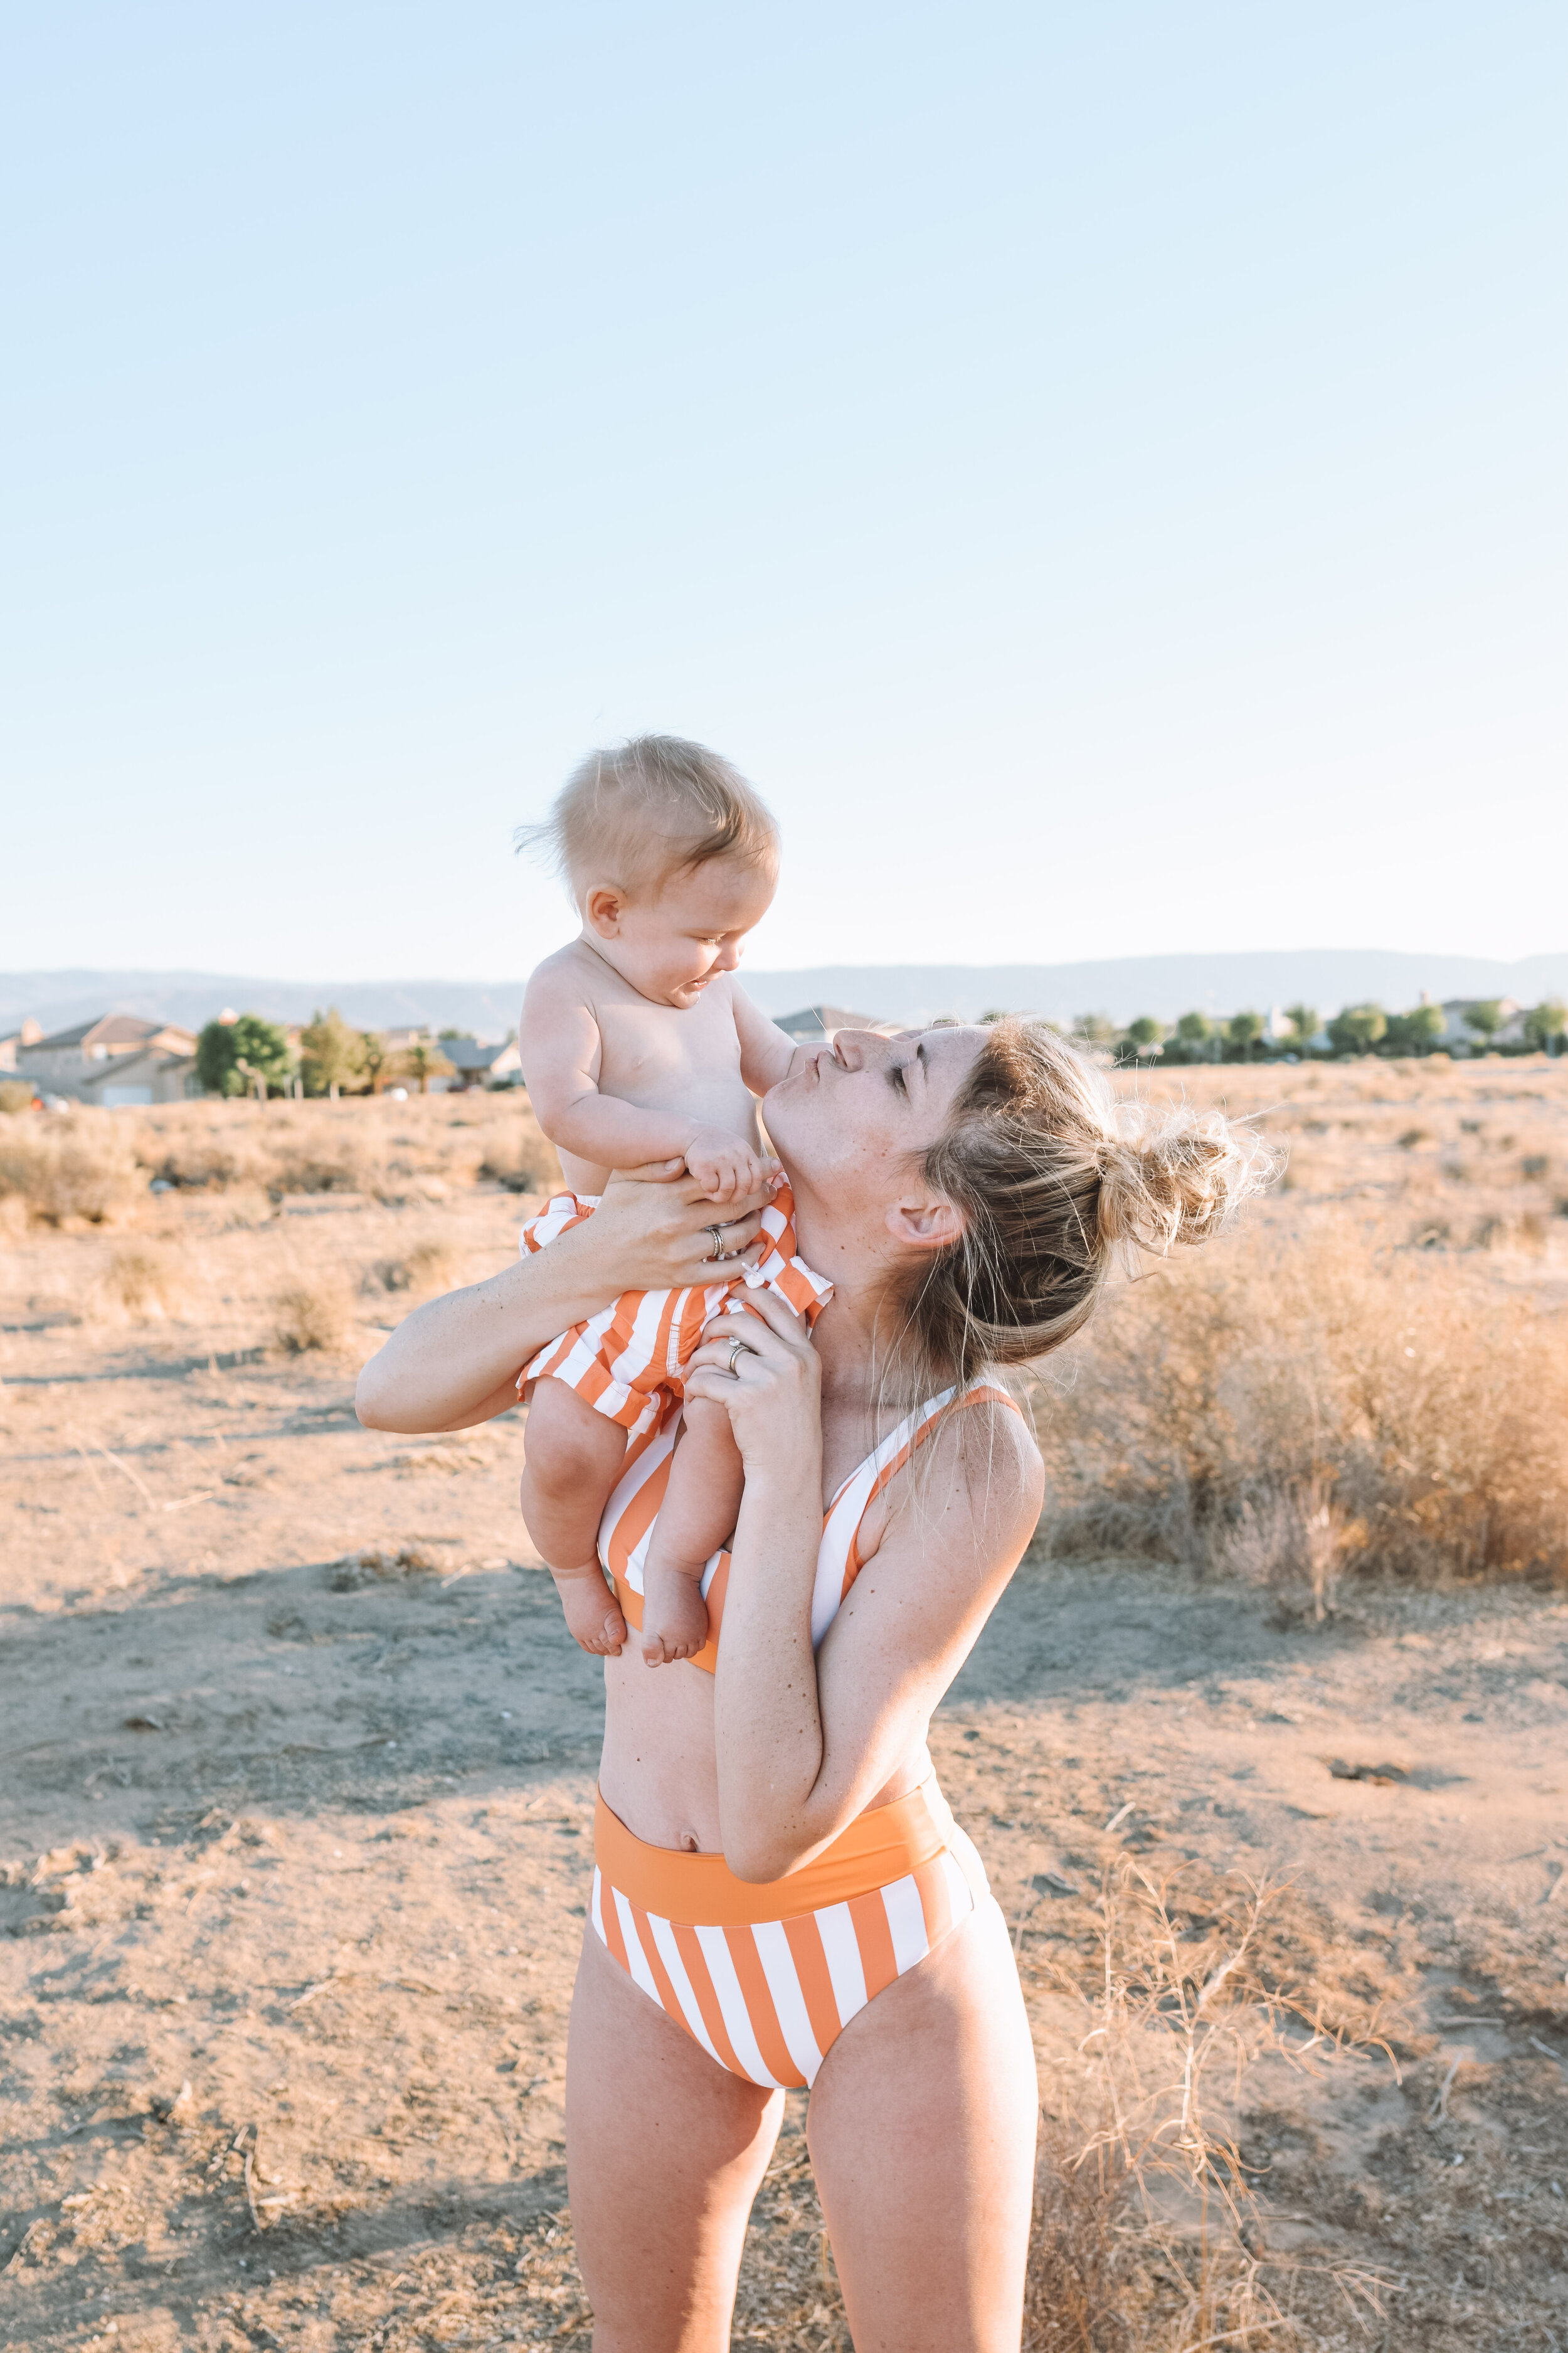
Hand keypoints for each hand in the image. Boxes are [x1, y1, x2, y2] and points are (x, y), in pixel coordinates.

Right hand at [581, 1162, 771, 1291]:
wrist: (595, 1259)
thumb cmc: (614, 1213)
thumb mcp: (625, 1178)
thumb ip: (655, 1163)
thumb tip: (686, 1156)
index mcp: (666, 1194)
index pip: (718, 1177)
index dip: (746, 1171)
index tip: (763, 1167)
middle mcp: (676, 1222)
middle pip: (734, 1203)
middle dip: (760, 1194)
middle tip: (772, 1189)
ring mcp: (682, 1252)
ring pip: (736, 1235)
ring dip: (756, 1224)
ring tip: (760, 1215)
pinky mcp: (684, 1276)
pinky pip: (728, 1268)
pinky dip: (749, 1259)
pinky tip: (757, 1248)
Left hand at [683, 1290, 822, 1477]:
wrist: (789, 1470)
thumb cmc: (790, 1428)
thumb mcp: (801, 1384)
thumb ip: (785, 1353)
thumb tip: (754, 1319)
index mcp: (806, 1353)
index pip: (777, 1307)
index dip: (752, 1293)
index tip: (734, 1291)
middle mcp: (791, 1360)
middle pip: (742, 1320)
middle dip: (716, 1324)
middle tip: (704, 1335)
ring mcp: (769, 1378)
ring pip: (719, 1349)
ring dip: (699, 1357)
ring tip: (694, 1369)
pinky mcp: (745, 1399)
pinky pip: (707, 1378)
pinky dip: (694, 1383)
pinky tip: (692, 1391)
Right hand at [684, 1129, 779, 1205]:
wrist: (692, 1134)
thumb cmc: (718, 1147)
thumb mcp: (740, 1150)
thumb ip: (758, 1161)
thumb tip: (780, 1167)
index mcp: (745, 1151)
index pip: (757, 1177)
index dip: (752, 1190)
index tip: (742, 1192)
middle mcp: (735, 1154)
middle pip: (744, 1186)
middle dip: (737, 1197)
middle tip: (727, 1198)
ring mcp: (720, 1158)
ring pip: (728, 1189)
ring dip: (721, 1196)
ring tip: (715, 1194)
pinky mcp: (704, 1164)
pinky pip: (712, 1187)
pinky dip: (709, 1191)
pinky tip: (705, 1187)